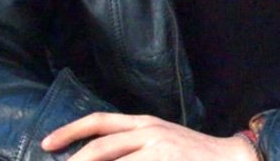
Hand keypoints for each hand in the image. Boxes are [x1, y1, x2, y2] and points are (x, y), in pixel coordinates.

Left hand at [42, 112, 258, 160]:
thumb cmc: (192, 154)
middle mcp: (149, 132)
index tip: (47, 144)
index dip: (70, 131)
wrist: (232, 159)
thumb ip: (133, 145)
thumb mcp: (161, 140)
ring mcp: (159, 150)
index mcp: (144, 123)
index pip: (100, 121)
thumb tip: (97, 154)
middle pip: (100, 147)